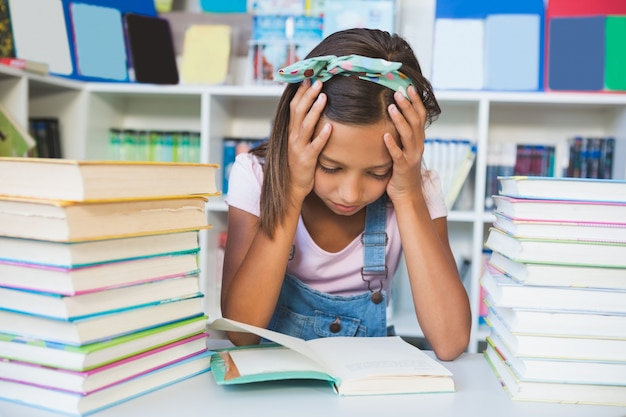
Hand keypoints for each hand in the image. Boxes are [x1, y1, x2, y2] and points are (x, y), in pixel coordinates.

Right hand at [287, 79, 331, 203]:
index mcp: (291, 132)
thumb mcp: (297, 144)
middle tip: (319, 82)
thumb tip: (309, 114)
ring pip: (306, 125)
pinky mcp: (306, 160)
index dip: (301, 93)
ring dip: (315, 110)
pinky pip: (315, 146)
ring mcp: (298, 148)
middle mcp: (292, 138)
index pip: (294, 108)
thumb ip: (302, 130)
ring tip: (324, 97)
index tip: (308, 79)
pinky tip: (330, 127)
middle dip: (308, 95)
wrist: (291, 188)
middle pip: (299, 112)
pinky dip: (322, 136)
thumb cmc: (297, 165)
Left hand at [383, 85, 426, 202]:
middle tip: (398, 92)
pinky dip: (392, 144)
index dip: (416, 102)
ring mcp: (411, 157)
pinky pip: (398, 154)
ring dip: (400, 120)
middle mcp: (418, 146)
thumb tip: (395, 117)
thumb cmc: (402, 171)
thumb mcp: (405, 150)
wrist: (408, 194)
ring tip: (391, 107)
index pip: (420, 116)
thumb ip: (403, 135)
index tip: (409, 87)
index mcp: (418, 140)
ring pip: (408, 135)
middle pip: (415, 122)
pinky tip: (385, 135)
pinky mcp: (402, 168)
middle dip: (407, 105)